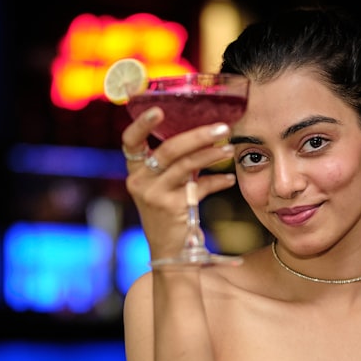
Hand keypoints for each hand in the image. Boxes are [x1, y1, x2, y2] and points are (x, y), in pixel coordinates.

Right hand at [121, 107, 236, 262]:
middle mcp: (139, 182)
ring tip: (229, 147)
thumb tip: (204, 133)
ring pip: (186, 165)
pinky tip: (230, 179)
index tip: (159, 108)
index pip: (130, 141)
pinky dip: (217, 182)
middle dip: (198, 135)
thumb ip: (176, 162)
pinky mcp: (171, 208)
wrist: (172, 252)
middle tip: (221, 127)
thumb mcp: (166, 185)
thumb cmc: (171, 213)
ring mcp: (154, 195)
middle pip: (168, 149)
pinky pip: (199, 187)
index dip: (142, 123)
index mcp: (135, 171)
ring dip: (211, 155)